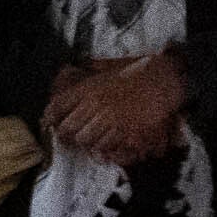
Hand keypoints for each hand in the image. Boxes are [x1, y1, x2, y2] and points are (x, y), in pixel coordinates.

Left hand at [44, 54, 185, 167]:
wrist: (167, 79)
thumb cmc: (138, 71)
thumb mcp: (109, 66)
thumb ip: (90, 71)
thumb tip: (71, 71)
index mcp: (89, 89)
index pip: (57, 107)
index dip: (50, 117)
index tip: (50, 122)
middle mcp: (96, 106)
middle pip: (68, 129)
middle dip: (67, 134)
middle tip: (70, 137)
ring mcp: (113, 122)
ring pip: (87, 142)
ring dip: (87, 143)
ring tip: (92, 141)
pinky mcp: (129, 134)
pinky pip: (109, 149)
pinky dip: (106, 150)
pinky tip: (109, 146)